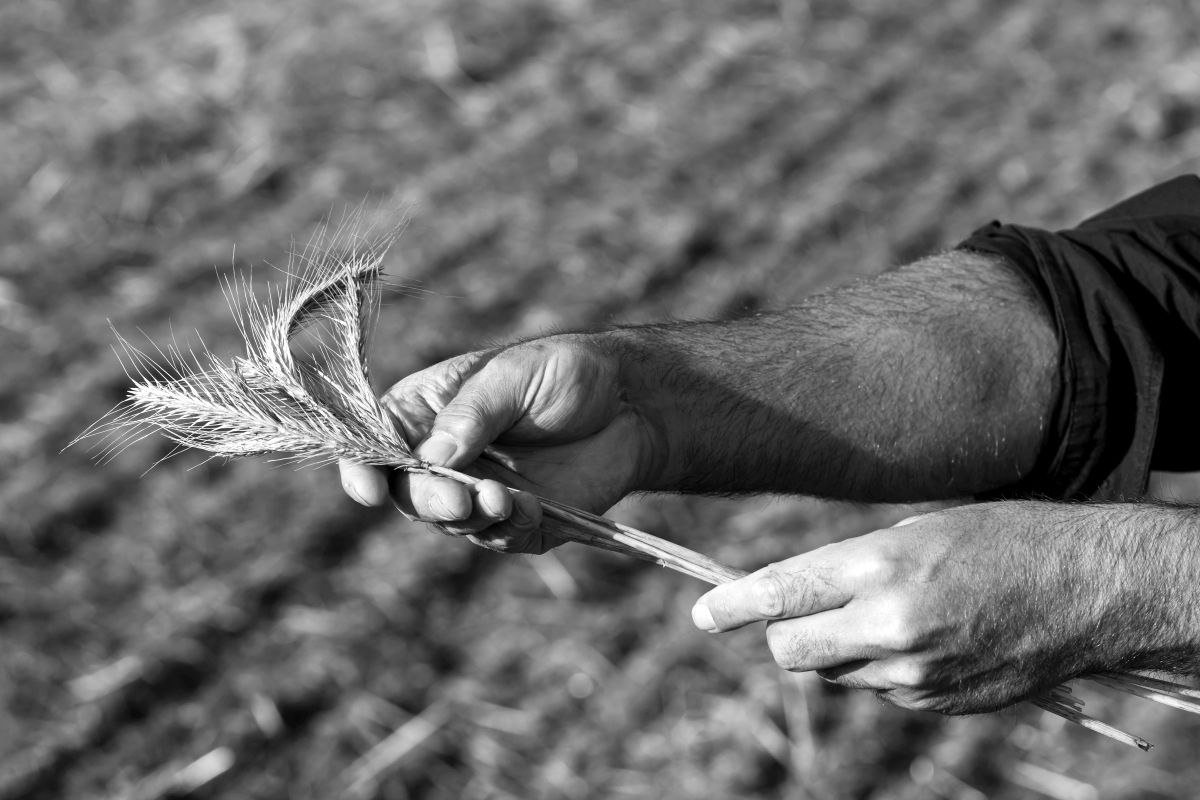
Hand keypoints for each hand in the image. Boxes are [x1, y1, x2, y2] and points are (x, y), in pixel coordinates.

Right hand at [339, 335, 664, 552]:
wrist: (634, 403)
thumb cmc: (567, 372)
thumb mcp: (514, 376)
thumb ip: (471, 415)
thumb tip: (429, 458)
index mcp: (427, 411)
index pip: (375, 445)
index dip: (364, 469)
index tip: (370, 489)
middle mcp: (444, 457)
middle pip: (408, 493)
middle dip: (428, 500)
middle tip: (459, 497)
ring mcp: (480, 491)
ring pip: (451, 523)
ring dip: (470, 517)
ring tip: (505, 498)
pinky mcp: (520, 520)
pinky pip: (500, 538)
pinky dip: (509, 528)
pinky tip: (532, 509)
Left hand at [691, 502, 1123, 713]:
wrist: (1089, 588)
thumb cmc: (1000, 538)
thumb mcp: (913, 531)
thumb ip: (848, 568)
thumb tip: (791, 599)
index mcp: (880, 565)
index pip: (779, 593)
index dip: (731, 605)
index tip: (703, 613)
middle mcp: (890, 625)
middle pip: (789, 649)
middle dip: (782, 631)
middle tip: (800, 611)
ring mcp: (914, 674)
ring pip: (833, 672)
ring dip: (838, 648)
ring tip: (890, 612)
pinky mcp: (935, 703)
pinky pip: (877, 690)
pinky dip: (880, 669)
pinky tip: (925, 639)